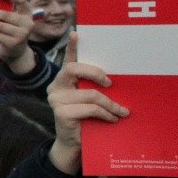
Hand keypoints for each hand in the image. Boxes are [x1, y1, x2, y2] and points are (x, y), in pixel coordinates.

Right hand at [46, 34, 127, 173]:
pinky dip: (106, 114)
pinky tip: (113, 119)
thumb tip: (115, 80)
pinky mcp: (61, 113)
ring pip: (90, 94)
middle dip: (95, 73)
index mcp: (64, 80)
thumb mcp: (90, 100)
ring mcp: (56, 99)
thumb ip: (94, 88)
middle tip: (110, 82)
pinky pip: (90, 109)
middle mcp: (56, 86)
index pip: (68, 59)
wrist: (73, 144)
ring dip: (110, 104)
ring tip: (121, 111)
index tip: (77, 33)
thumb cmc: (86, 119)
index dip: (72, 46)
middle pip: (74, 69)